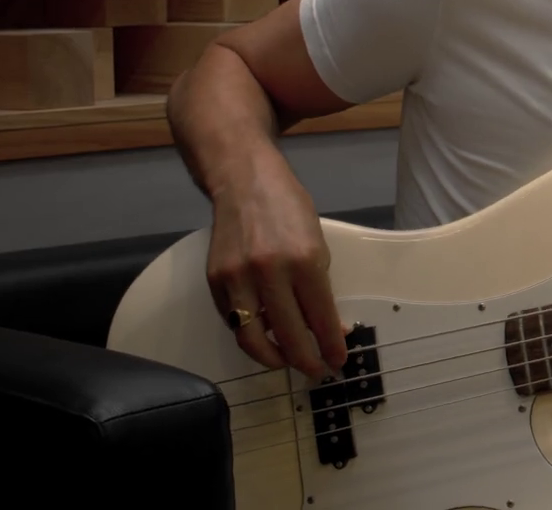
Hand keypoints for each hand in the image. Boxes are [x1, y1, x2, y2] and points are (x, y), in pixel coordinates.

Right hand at [205, 158, 346, 378]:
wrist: (243, 181)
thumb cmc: (288, 208)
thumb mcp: (317, 241)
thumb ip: (320, 286)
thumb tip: (331, 327)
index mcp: (304, 260)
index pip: (320, 317)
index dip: (330, 345)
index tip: (338, 362)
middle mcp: (269, 271)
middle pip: (287, 335)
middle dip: (304, 360)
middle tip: (315, 370)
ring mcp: (237, 277)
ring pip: (251, 338)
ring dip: (272, 357)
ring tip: (287, 360)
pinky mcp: (214, 280)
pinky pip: (233, 320)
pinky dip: (250, 333)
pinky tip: (264, 335)